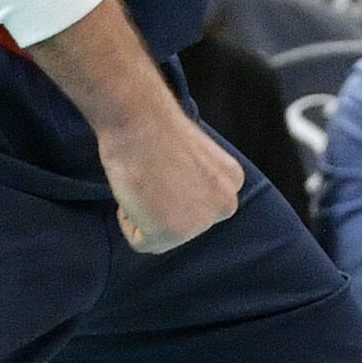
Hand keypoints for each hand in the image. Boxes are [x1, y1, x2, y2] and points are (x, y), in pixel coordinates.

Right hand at [94, 108, 243, 252]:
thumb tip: (179, 199)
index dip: (171, 193)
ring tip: (145, 182)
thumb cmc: (157, 129)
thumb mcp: (195, 158)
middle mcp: (225, 204)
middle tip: (150, 178)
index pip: (198, 206)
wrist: (141, 120)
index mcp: (232, 182)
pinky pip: (140, 242)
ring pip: (161, 236)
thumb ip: (196, 183)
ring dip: (145, 215)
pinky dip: (128, 222)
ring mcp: (201, 221)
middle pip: (182, 226)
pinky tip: (137, 192)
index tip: (162, 172)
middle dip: (160, 209)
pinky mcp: (174, 232)